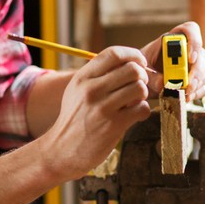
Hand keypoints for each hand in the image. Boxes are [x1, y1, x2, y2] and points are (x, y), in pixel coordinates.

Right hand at [41, 46, 151, 179]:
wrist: (61, 150)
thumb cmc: (75, 118)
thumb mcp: (77, 90)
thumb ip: (99, 75)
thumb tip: (132, 63)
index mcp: (83, 77)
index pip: (114, 53)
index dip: (133, 55)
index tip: (139, 62)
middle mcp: (91, 89)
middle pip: (132, 69)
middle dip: (142, 76)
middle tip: (139, 85)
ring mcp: (103, 107)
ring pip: (140, 88)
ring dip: (143, 94)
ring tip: (134, 102)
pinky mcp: (114, 125)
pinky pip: (142, 109)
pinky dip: (142, 111)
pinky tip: (133, 116)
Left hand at [140, 22, 204, 100]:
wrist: (141, 83)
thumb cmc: (142, 69)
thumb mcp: (142, 70)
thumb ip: (151, 76)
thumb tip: (164, 84)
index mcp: (174, 39)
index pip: (191, 29)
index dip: (194, 41)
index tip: (190, 58)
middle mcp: (189, 50)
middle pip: (202, 55)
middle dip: (198, 72)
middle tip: (188, 86)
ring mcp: (196, 65)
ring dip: (200, 83)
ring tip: (186, 93)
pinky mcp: (198, 81)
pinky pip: (204, 87)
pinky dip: (196, 94)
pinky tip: (185, 98)